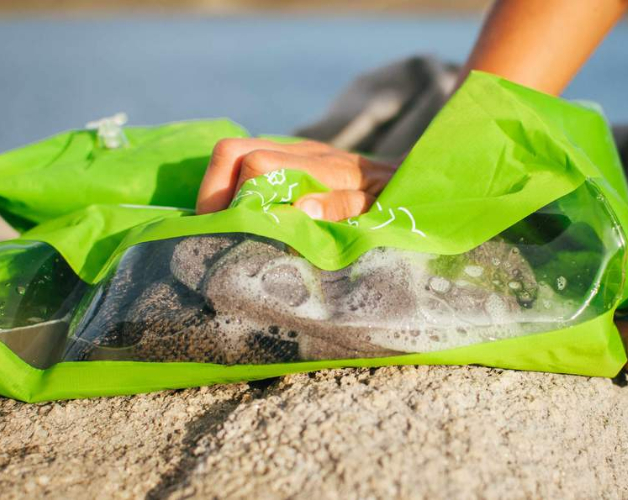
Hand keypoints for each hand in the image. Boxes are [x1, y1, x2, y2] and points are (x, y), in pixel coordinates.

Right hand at [196, 138, 395, 220]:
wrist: (415, 176)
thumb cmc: (397, 199)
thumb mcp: (378, 208)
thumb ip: (341, 207)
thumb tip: (301, 208)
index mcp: (320, 166)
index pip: (256, 165)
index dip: (235, 198)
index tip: (230, 233)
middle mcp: (300, 152)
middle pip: (230, 151)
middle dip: (212, 191)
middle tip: (214, 229)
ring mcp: (293, 152)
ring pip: (233, 154)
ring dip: (219, 190)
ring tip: (222, 225)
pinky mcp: (293, 159)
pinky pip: (248, 162)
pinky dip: (232, 188)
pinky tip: (240, 216)